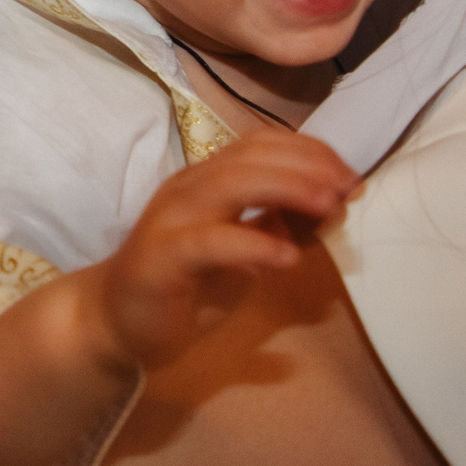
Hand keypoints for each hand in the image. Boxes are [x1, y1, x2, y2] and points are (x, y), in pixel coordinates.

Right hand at [89, 130, 356, 372]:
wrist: (115, 321)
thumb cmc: (183, 286)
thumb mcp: (245, 253)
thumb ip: (282, 227)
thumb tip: (334, 205)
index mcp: (208, 180)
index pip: (262, 145)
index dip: (310, 151)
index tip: (351, 175)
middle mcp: (190, 188)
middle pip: (252, 156)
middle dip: (308, 165)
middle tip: (349, 187)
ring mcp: (172, 219)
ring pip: (231, 184)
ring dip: (287, 188)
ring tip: (329, 205)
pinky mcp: (162, 256)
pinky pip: (209, 241)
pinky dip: (252, 242)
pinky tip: (286, 257)